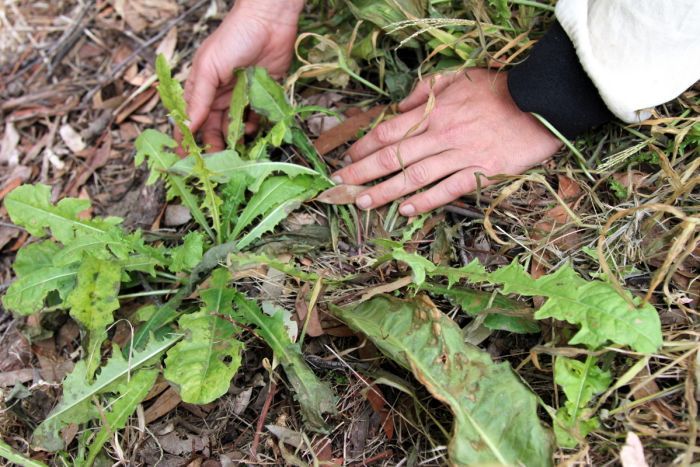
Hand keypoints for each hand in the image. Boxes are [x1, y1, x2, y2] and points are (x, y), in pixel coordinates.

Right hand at [184, 0, 303, 150]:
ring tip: (237, 149)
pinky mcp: (261, 95)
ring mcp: (240, 95)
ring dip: (234, 139)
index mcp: (201, 86)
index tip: (184, 159)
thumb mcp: (210, 68)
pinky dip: (253, 126)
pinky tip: (252, 129)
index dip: (185, 138)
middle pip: (213, 128)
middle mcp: (219, 94)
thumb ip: (199, 99)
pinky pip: (255, 118)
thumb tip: (186, 126)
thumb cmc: (234, 37)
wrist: (269, 21)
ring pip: (234, 126)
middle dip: (214, 145)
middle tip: (218, 161)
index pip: (189, 118)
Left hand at [330, 69, 561, 215]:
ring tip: (363, 202)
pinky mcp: (482, 172)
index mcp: (434, 111)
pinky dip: (425, 201)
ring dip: (386, 191)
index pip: (389, 131)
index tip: (346, 159)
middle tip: (339, 187)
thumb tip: (399, 105)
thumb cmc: (500, 89)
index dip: (363, 147)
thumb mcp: (459, 76)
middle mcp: (442, 134)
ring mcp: (461, 155)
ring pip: (415, 176)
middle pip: (394, 156)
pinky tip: (406, 211)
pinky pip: (448, 190)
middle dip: (362, 172)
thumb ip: (426, 89)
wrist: (544, 102)